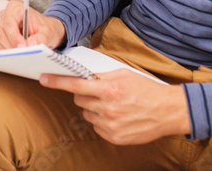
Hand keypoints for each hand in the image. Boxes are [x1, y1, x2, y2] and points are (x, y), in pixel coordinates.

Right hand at [0, 0, 66, 49]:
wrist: (43, 31)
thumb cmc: (44, 28)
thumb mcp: (47, 32)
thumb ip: (41, 38)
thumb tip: (31, 44)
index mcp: (15, 8)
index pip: (9, 22)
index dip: (14, 36)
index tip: (23, 47)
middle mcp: (5, 15)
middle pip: (2, 32)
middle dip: (12, 45)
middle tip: (24, 54)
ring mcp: (0, 26)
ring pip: (0, 40)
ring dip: (10, 50)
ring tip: (23, 55)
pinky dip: (7, 52)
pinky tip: (17, 54)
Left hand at [40, 71, 189, 144]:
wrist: (168, 111)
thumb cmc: (147, 90)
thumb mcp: (124, 74)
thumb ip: (102, 75)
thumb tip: (84, 75)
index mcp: (109, 90)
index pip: (76, 85)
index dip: (57, 82)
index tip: (43, 78)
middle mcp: (107, 108)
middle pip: (79, 99)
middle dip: (84, 93)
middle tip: (99, 91)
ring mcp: (110, 125)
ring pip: (87, 114)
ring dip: (94, 108)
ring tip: (112, 105)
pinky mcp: (114, 137)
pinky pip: (96, 127)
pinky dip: (102, 120)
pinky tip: (117, 116)